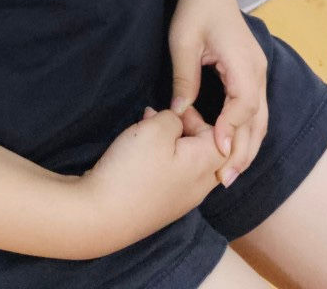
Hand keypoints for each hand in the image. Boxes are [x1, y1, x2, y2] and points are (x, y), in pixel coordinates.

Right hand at [75, 105, 230, 256]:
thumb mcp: (155, 129)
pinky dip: (165, 160)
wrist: (102, 216)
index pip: (224, 139)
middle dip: (189, 130)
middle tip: (163, 118)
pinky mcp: (163, 207)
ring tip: (146, 129)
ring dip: (174, 143)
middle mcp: (199, 188)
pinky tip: (141, 152)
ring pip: (190, 164)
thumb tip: (177, 122)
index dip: (203, 119)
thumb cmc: (133, 169)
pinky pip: (175, 178)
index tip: (178, 111)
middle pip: (210, 153)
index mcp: (204, 167)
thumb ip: (174, 119)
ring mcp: (181, 201)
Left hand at [167, 0, 268, 187]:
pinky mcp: (253, 73)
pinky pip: (256, 109)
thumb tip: (178, 114)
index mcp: (243, 62)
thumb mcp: (183, 42)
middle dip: (243, 151)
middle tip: (225, 180)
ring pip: (261, 118)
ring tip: (231, 173)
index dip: (231, 130)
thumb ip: (184, 78)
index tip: (218, 153)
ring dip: (248, 146)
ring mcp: (259, 72)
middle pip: (258, 119)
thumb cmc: (195, 10)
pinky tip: (235, 148)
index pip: (243, 104)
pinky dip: (248, 132)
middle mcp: (258, 70)